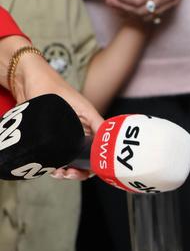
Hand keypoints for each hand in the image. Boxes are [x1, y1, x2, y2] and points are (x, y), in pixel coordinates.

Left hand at [2, 35, 102, 181]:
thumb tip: (92, 148)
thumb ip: (86, 124)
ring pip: (73, 159)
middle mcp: (81, 130)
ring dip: (68, 169)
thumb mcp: (69, 106)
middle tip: (68, 173)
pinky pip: (59, 155)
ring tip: (58, 172)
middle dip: (80, 170)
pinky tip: (50, 167)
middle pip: (88, 158)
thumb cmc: (48, 85)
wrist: (26, 78)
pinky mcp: (53, 138)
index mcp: (90, 121)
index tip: (89, 170)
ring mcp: (67, 135)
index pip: (103, 146)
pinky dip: (56, 164)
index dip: (100, 161)